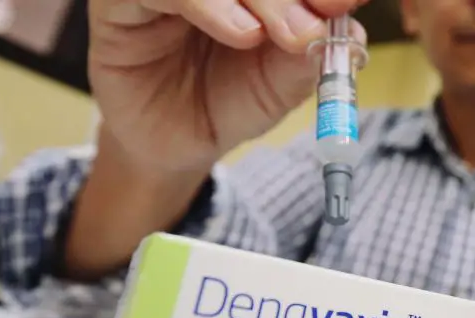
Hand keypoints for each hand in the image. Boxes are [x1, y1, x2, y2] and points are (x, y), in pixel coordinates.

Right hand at [89, 0, 367, 173]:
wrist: (177, 146)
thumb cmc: (230, 103)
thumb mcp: (282, 82)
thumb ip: (310, 52)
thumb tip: (351, 26)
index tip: (347, 3)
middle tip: (324, 21)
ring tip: (292, 37)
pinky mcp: (123, 0)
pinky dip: (209, 4)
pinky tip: (243, 33)